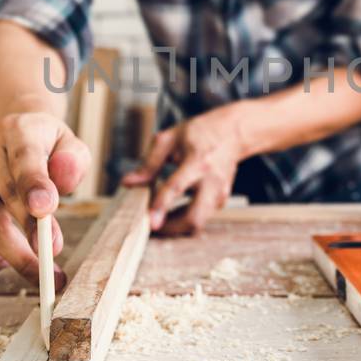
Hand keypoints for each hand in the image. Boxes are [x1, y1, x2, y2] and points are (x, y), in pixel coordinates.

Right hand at [0, 111, 91, 283]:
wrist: (12, 136)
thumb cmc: (45, 145)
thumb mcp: (67, 141)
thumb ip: (73, 159)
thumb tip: (64, 179)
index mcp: (15, 133)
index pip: (23, 158)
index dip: (33, 185)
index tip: (46, 210)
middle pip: (7, 199)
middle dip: (33, 233)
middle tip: (55, 258)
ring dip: (16, 256)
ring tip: (43, 274)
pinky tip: (3, 263)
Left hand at [122, 105, 247, 235]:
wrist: (232, 132)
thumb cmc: (198, 133)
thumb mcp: (169, 139)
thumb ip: (148, 163)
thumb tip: (128, 183)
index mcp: (197, 161)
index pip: (177, 187)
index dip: (162, 206)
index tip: (151, 222)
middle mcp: (212, 180)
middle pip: (194, 217)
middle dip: (171, 228)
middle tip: (150, 225)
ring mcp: (220, 193)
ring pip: (198, 222)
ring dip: (176, 226)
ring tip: (159, 215)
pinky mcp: (222, 201)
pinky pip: (202, 217)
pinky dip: (185, 218)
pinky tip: (174, 209)